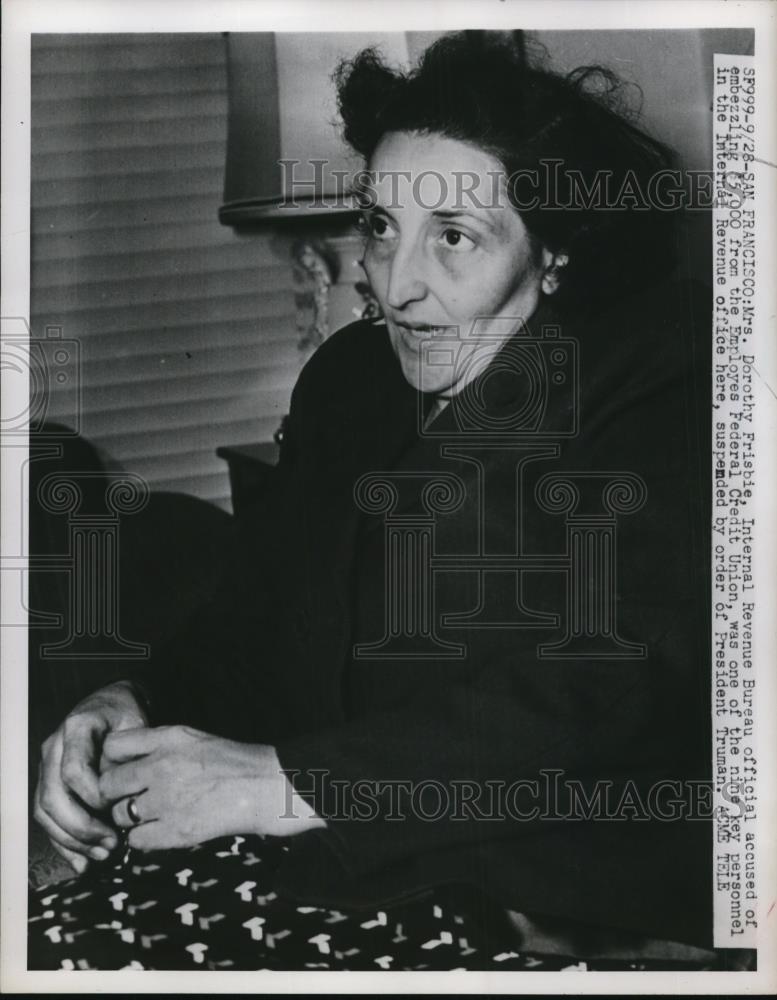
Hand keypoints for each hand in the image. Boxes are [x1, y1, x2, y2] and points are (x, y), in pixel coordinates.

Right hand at [34, 680, 148, 873]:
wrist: (111, 705)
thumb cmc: (127, 716)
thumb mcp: (137, 725)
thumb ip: (129, 756)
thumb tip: (124, 794)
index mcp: (77, 728)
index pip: (74, 770)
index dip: (93, 796)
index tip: (117, 808)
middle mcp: (54, 747)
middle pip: (53, 796)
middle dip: (81, 827)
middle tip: (112, 843)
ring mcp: (46, 766)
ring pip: (45, 812)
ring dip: (72, 840)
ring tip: (103, 855)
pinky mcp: (47, 783)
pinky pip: (46, 818)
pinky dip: (64, 844)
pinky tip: (83, 862)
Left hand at [98, 725, 323, 850]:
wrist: (266, 787)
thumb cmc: (231, 762)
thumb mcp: (192, 738)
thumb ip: (156, 744)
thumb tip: (118, 760)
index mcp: (169, 738)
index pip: (112, 746)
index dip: (110, 761)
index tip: (120, 770)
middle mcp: (163, 766)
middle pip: (107, 784)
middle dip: (115, 794)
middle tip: (130, 797)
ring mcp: (168, 800)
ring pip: (120, 815)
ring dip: (130, 818)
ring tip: (152, 814)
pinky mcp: (176, 831)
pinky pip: (136, 840)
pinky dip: (143, 839)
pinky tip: (160, 830)